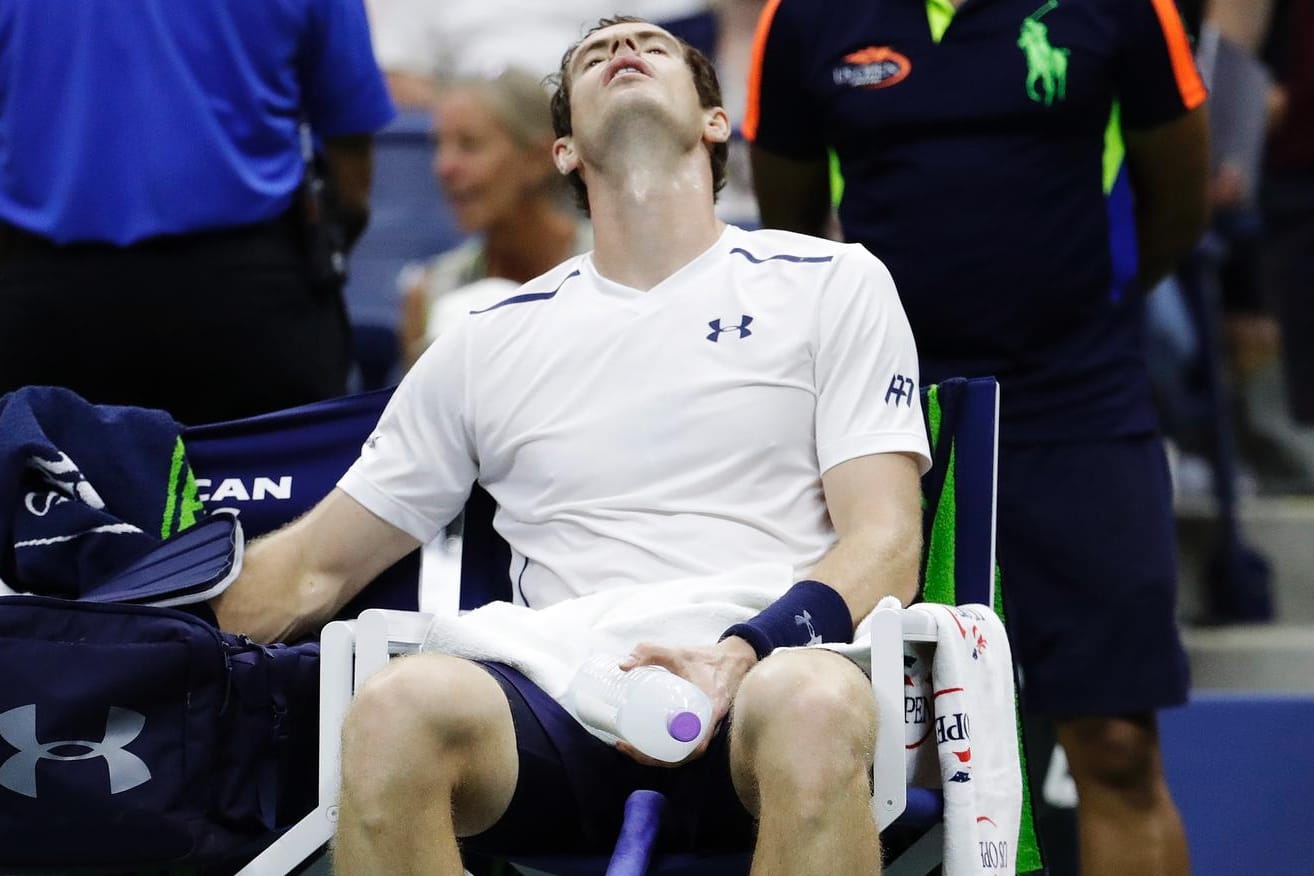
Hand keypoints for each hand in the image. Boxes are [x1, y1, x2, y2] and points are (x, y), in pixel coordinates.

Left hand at [615, 636, 757, 766]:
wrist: (736, 658)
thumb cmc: (707, 658)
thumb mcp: (676, 652)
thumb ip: (648, 652)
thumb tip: (623, 666)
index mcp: (710, 713)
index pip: (690, 749)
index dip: (661, 756)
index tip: (633, 746)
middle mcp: (712, 727)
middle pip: (683, 757)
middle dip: (652, 759)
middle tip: (625, 747)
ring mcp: (709, 729)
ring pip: (685, 754)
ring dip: (660, 757)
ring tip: (633, 746)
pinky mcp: (705, 726)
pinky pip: (688, 745)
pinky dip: (670, 748)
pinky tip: (651, 740)